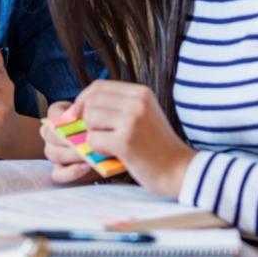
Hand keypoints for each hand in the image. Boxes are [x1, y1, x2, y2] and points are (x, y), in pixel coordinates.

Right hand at [40, 100, 100, 184]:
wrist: (111, 140)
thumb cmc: (102, 123)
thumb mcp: (97, 110)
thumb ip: (85, 106)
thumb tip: (74, 112)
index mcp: (57, 117)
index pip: (53, 115)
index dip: (63, 118)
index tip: (77, 120)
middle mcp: (52, 134)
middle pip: (51, 135)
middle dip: (68, 139)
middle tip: (86, 140)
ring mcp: (55, 152)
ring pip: (53, 154)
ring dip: (72, 155)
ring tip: (89, 155)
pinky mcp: (61, 170)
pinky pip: (58, 174)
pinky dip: (71, 172)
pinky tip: (86, 166)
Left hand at [73, 80, 196, 196]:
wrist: (180, 170)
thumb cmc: (157, 145)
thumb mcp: (143, 114)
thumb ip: (118, 106)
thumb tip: (78, 107)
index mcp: (141, 93)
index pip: (98, 86)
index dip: (83, 99)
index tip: (79, 114)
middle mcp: (137, 102)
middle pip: (91, 101)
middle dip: (86, 119)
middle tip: (96, 133)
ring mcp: (132, 121)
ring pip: (89, 119)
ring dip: (93, 134)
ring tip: (109, 144)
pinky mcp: (125, 141)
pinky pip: (93, 139)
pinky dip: (97, 149)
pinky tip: (112, 153)